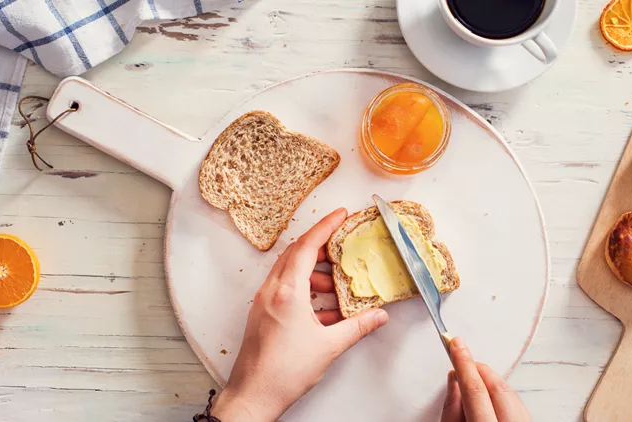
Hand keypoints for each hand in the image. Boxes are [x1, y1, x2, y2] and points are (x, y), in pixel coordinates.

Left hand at [211, 208, 389, 421]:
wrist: (253, 395)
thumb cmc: (283, 372)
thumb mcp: (329, 347)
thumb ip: (357, 327)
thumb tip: (377, 316)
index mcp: (286, 292)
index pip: (306, 246)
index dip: (325, 226)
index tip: (340, 215)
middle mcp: (271, 291)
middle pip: (296, 254)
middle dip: (321, 247)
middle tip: (342, 246)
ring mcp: (264, 302)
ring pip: (290, 272)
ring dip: (314, 273)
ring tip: (336, 285)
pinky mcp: (262, 314)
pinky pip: (284, 290)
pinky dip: (305, 290)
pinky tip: (324, 309)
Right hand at [442, 337, 530, 421]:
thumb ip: (452, 409)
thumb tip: (454, 381)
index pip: (475, 390)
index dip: (463, 364)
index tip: (455, 345)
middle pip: (497, 386)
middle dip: (477, 368)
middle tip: (460, 355)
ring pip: (509, 391)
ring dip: (489, 379)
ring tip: (471, 376)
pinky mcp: (528, 421)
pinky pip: (517, 401)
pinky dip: (501, 391)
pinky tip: (488, 391)